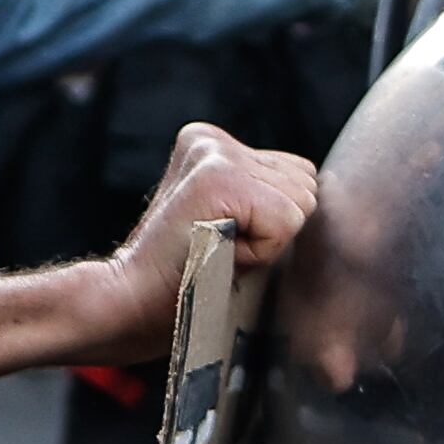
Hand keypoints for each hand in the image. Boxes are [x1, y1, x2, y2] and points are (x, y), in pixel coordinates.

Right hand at [83, 123, 320, 359]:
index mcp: (211, 145)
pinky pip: (287, 220)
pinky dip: (263, 251)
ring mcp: (214, 155)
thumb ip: (261, 198)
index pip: (296, 174)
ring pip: (301, 202)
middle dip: (276, 229)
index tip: (221, 238)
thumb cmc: (182, 280)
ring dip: (268, 242)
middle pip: (306, 183)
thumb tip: (317, 195)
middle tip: (220, 248)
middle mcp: (212, 141)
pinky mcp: (219, 178)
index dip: (272, 222)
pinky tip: (220, 254)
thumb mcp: (224, 224)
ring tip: (217, 250)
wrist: (126, 303)